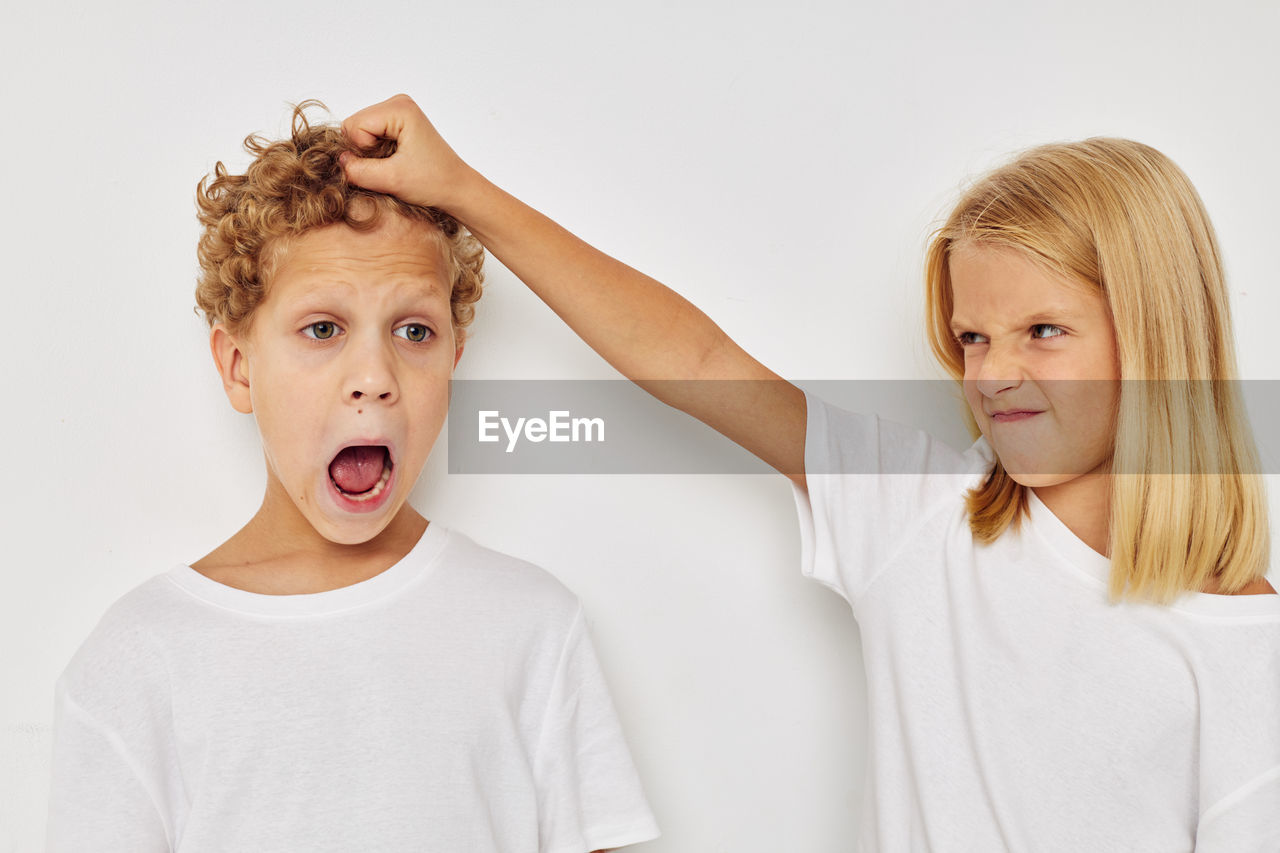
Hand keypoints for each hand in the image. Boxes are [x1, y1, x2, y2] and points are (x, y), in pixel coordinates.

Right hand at [340, 94, 472, 211]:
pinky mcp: (398, 123)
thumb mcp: (392, 180)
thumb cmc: (434, 182)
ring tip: (394, 166)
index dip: (361, 151)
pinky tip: (395, 162)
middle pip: (354, 126)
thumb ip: (359, 170)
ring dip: (370, 154)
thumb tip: (338, 162)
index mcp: (399, 108)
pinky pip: (370, 136)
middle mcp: (398, 102)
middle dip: (364, 152)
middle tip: (389, 168)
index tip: (386, 167)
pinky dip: (376, 153)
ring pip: (359, 132)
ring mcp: (398, 111)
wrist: (457, 188)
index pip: (353, 126)